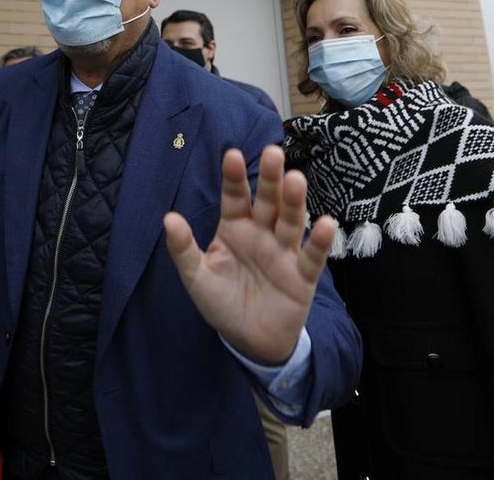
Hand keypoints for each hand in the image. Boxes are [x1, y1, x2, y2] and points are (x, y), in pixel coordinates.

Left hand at [163, 145, 335, 365]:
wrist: (248, 341)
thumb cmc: (221, 302)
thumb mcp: (196, 277)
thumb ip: (184, 249)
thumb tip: (168, 218)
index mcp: (235, 228)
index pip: (235, 197)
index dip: (234, 177)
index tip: (232, 154)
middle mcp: (262, 233)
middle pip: (268, 201)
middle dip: (270, 178)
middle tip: (272, 152)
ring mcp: (284, 252)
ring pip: (291, 221)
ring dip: (295, 201)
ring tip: (296, 179)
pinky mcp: (303, 276)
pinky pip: (312, 256)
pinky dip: (320, 241)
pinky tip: (325, 224)